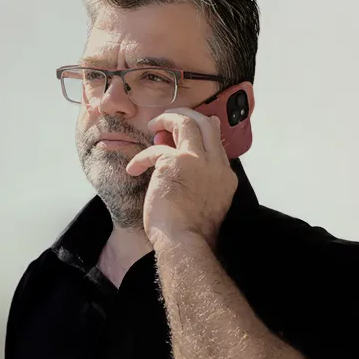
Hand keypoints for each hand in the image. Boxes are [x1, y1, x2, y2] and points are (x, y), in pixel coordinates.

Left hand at [125, 108, 237, 251]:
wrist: (184, 243)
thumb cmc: (190, 231)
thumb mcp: (206, 202)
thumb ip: (200, 180)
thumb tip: (183, 159)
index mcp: (225, 176)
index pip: (217, 142)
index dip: (201, 130)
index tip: (188, 129)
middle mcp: (215, 165)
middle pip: (205, 124)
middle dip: (185, 116)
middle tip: (168, 119)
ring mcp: (197, 162)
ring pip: (185, 123)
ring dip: (166, 120)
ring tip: (152, 126)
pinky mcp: (174, 164)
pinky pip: (155, 150)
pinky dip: (141, 158)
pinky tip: (133, 169)